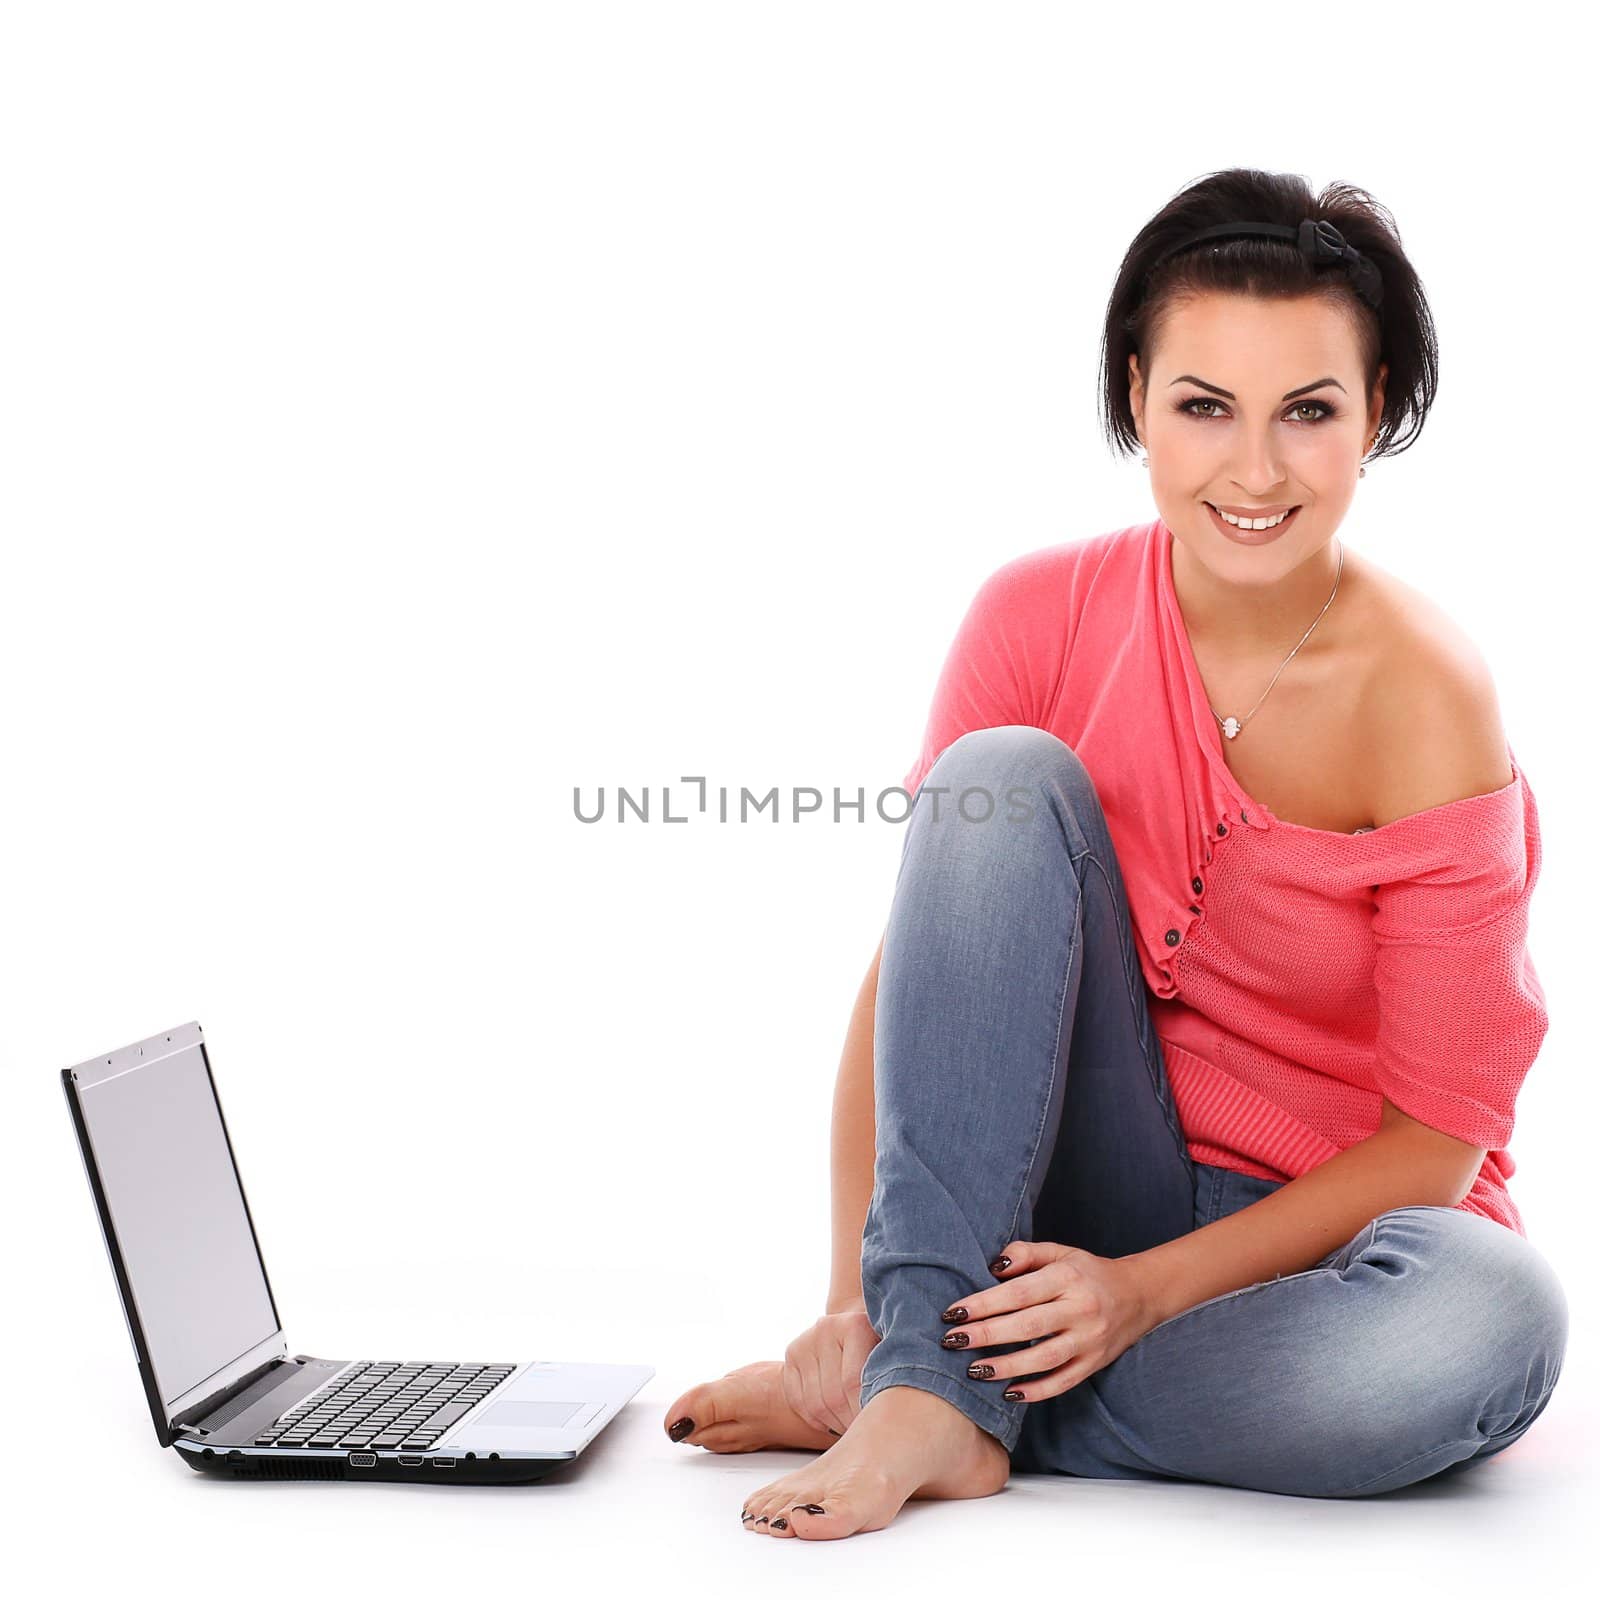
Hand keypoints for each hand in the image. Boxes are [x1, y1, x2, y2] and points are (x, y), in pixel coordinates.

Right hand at [781, 1306, 881, 1435]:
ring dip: (834, 1425)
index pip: (853, 1384)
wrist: (861, 1330)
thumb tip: (886, 1420)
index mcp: (855, 1326)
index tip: (875, 1429)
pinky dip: (816, 1420)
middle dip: (849, 1423)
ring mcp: (805, 1340)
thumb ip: (891, 1381)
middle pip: (833, 1396)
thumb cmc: (883, 1350)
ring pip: (815, 1404)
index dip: (862, 1413)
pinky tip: (833, 1421)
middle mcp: (826, 1328)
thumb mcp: (893, 1358)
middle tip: (864, 1436)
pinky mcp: (792, 1354)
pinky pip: (798, 1401)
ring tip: (851, 1430)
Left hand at [941, 1240, 1155, 1401]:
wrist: (1138, 1294)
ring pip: (1045, 1359)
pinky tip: (1009, 1393)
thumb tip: (992, 1266)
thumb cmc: (1087, 1271)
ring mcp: (1090, 1340)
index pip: (1018, 1293)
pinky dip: (1036, 1391)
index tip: (952, 1312)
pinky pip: (1063, 1382)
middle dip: (986, 1335)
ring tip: (973, 1369)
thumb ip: (1025, 1254)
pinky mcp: (1094, 1364)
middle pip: (1027, 1326)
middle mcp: (1081, 1309)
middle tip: (952, 1341)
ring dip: (1006, 1367)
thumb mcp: (1060, 1252)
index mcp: (1068, 1277)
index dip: (983, 1304)